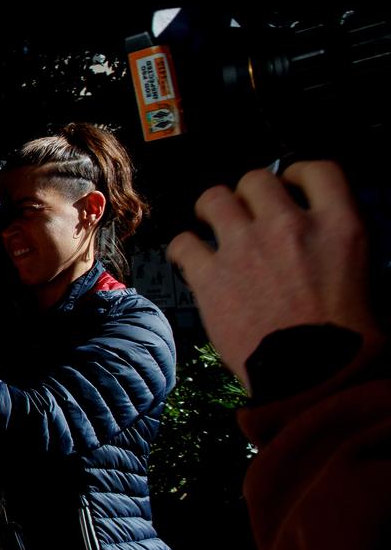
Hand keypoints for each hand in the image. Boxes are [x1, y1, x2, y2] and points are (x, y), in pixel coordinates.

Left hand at [168, 161, 380, 387]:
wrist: (317, 379)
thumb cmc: (348, 341)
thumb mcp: (366, 275)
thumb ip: (336, 241)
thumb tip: (319, 229)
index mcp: (339, 225)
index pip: (316, 170)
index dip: (297, 174)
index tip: (289, 185)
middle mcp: (289, 227)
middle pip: (256, 180)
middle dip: (250, 194)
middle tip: (248, 213)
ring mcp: (245, 248)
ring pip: (213, 198)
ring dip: (212, 209)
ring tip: (213, 224)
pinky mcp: (211, 276)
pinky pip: (183, 242)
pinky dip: (184, 249)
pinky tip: (192, 260)